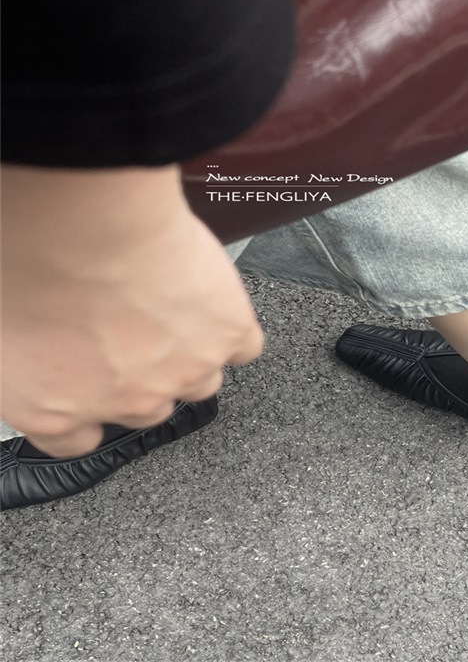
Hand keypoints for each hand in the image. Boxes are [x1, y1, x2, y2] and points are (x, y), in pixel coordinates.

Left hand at [1, 164, 262, 456]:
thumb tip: (39, 340)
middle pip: (150, 408)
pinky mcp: (228, 335)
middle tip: (138, 332)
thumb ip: (21, 355)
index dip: (91, 410)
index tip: (95, 391)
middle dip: (146, 375)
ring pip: (202, 380)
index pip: (79, 440)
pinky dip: (232, 330)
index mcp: (58, 410)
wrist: (82, 228)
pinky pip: (244, 346)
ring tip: (176, 311)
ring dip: (192, 354)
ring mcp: (185, 372)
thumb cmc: (27, 263)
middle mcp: (128, 402)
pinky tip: (214, 306)